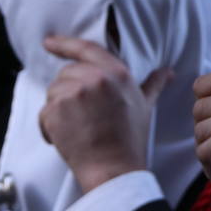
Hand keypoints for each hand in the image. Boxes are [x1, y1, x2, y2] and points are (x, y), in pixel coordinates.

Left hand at [39, 35, 171, 192]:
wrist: (114, 168)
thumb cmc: (130, 139)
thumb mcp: (145, 106)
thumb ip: (153, 85)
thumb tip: (167, 72)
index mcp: (116, 72)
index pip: (86, 48)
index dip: (65, 43)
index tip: (49, 42)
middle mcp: (94, 78)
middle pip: (66, 73)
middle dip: (69, 91)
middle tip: (83, 116)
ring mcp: (73, 93)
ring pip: (53, 93)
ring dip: (58, 110)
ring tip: (77, 128)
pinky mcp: (55, 110)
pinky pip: (44, 113)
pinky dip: (49, 127)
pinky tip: (65, 138)